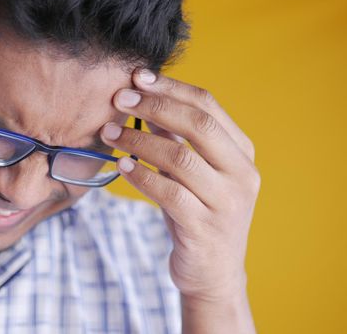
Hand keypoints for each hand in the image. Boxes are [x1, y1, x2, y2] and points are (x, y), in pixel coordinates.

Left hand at [101, 70, 260, 302]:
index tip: (138, 78)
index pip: (208, 106)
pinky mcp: (204, 228)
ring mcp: (227, 202)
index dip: (171, 88)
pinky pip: (168, 193)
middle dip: (154, 106)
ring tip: (109, 133)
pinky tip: (121, 165)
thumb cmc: (198, 213)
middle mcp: (242, 174)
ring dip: (139, 140)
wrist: (212, 272)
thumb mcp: (191, 172)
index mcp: (242, 152)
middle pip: (199, 124)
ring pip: (180, 157)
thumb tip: (145, 99)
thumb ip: (176, 137)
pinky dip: (141, 175)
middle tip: (118, 99)